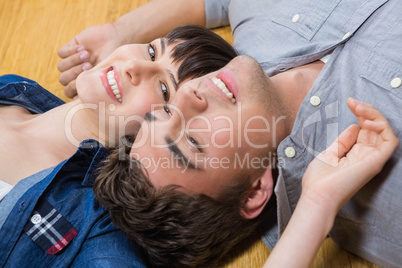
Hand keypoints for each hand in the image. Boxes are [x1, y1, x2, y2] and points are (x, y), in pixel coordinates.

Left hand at [57, 23, 122, 97]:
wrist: (117, 39)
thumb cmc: (115, 60)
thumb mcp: (107, 77)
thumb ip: (94, 88)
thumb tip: (83, 100)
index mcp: (84, 84)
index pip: (69, 92)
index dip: (74, 90)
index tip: (85, 84)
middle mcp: (76, 74)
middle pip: (63, 80)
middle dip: (75, 73)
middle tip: (89, 65)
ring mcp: (72, 61)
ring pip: (61, 67)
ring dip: (73, 61)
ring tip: (87, 54)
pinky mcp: (70, 48)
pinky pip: (61, 53)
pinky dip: (71, 51)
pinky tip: (83, 48)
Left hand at [301, 98, 398, 213]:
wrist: (317, 194)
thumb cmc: (319, 179)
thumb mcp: (329, 153)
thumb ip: (343, 141)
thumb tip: (355, 126)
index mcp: (356, 155)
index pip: (365, 130)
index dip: (360, 114)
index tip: (349, 102)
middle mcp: (367, 156)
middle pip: (375, 128)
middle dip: (367, 111)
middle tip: (354, 102)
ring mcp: (372, 159)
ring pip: (385, 131)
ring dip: (374, 115)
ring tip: (359, 108)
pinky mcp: (376, 162)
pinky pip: (391, 140)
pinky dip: (383, 127)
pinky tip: (367, 121)